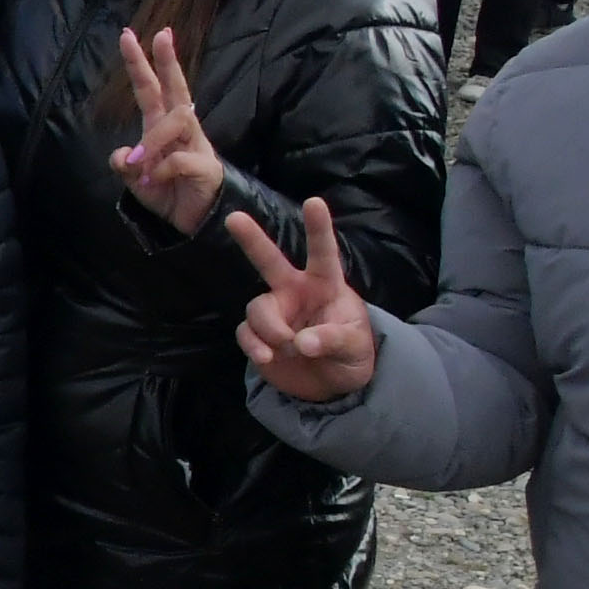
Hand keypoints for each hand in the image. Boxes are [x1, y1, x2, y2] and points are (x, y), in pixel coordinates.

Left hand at [109, 27, 221, 234]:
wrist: (192, 223)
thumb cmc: (166, 194)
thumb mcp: (135, 180)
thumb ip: (125, 165)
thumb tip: (123, 154)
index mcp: (161, 127)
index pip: (152, 90)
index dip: (141, 65)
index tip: (128, 36)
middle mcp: (182, 130)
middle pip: (177, 89)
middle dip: (168, 61)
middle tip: (162, 33)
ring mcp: (197, 146)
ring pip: (177, 120)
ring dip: (153, 140)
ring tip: (139, 165)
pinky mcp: (207, 167)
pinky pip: (180, 159)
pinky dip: (162, 170)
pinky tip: (155, 183)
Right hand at [227, 195, 378, 401]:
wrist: (331, 386)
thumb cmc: (351, 353)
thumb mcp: (354, 346)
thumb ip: (332, 339)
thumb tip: (302, 342)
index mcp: (325, 285)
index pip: (323, 253)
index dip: (318, 228)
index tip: (314, 202)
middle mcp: (295, 292)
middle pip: (269, 261)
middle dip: (252, 240)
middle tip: (233, 218)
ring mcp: (275, 312)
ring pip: (257, 308)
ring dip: (270, 329)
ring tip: (288, 348)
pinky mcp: (258, 335)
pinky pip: (246, 332)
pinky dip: (254, 345)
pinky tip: (267, 357)